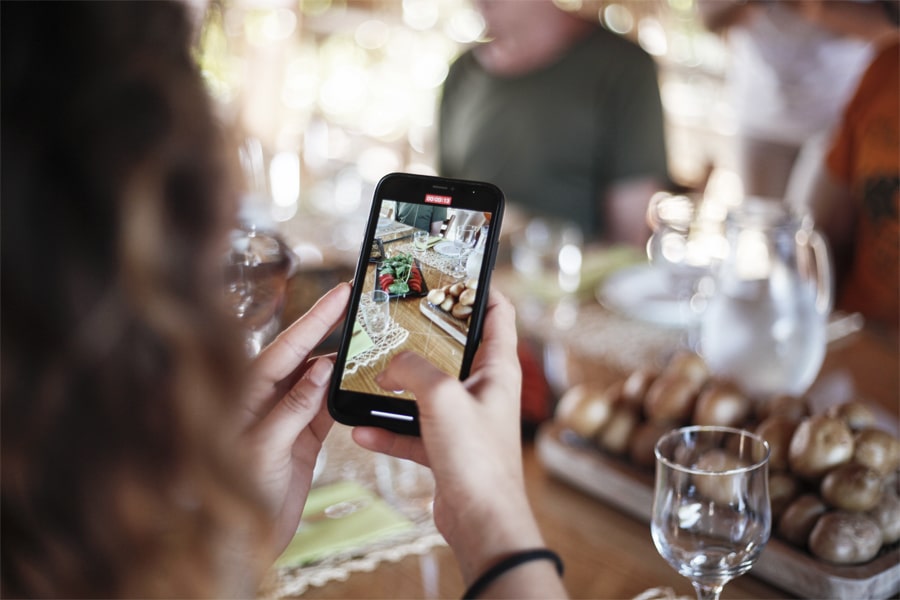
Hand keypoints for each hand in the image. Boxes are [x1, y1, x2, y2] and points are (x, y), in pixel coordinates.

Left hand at [239, 282, 349, 554]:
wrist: (239, 541)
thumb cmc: (233, 493)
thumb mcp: (263, 447)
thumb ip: (292, 406)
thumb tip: (321, 367)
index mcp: (247, 392)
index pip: (287, 346)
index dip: (316, 317)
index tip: (341, 293)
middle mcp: (266, 398)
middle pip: (305, 355)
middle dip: (331, 330)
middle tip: (360, 305)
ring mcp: (286, 416)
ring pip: (320, 380)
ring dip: (342, 364)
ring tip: (368, 341)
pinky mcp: (303, 437)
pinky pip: (328, 408)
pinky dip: (344, 396)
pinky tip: (360, 384)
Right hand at [352, 289, 560, 595]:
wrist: (481, 524)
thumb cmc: (477, 459)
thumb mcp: (441, 398)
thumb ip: (412, 370)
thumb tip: (390, 366)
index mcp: (497, 368)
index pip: (497, 312)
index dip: (479, 287)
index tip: (453, 271)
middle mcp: (483, 390)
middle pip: (454, 349)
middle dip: (423, 336)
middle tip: (396, 320)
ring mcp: (464, 419)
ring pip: (427, 391)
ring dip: (398, 386)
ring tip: (370, 375)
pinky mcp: (446, 448)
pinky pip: (412, 430)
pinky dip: (388, 429)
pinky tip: (361, 429)